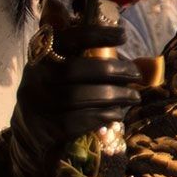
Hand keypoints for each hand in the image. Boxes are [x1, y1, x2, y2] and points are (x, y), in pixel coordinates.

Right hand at [5, 1, 143, 176]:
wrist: (31, 142)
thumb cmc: (58, 102)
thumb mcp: (66, 77)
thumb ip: (94, 64)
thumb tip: (145, 64)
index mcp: (42, 57)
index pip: (66, 39)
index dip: (95, 34)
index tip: (123, 35)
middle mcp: (34, 78)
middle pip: (73, 69)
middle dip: (110, 70)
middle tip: (135, 75)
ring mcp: (35, 104)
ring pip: (76, 96)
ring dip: (112, 95)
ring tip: (133, 97)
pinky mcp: (43, 129)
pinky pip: (76, 120)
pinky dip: (101, 116)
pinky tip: (116, 115)